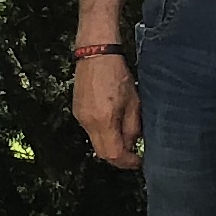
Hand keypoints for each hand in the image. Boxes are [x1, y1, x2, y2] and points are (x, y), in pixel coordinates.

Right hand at [70, 51, 140, 166]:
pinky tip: (113, 122)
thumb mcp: (133, 102)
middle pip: (102, 153)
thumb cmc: (117, 73)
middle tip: (133, 154)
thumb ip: (133, 128)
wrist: (96, 53)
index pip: (114, 154)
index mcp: (104, 120)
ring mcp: (79, 117)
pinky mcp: (76, 110)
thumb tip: (132, 145)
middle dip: (118, 157)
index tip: (138, 161)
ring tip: (125, 134)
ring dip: (110, 144)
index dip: (127, 162)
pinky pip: (90, 130)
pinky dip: (102, 133)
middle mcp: (88, 122)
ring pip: (95, 142)